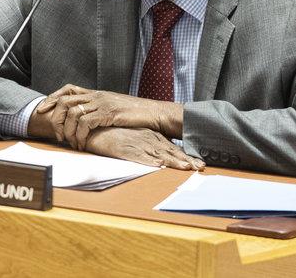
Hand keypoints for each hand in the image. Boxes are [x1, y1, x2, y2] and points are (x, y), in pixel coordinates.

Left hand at [36, 84, 182, 149]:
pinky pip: (86, 123)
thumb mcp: (114, 108)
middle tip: (57, 134)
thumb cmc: (135, 114)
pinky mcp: (108, 113)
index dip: (52, 98)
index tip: (42, 109)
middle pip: (65, 100)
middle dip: (55, 117)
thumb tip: (85, 121)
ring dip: (68, 130)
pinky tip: (82, 144)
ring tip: (71, 142)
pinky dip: (80, 135)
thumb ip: (99, 110)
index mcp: (97, 93)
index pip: (68, 89)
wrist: (154, 112)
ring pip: (73, 112)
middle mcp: (97, 95)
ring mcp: (102, 103)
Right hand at [84, 127, 203, 170]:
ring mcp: (136, 144)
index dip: (186, 157)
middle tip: (199, 167)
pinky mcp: (123, 149)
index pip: (172, 148)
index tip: (200, 164)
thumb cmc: (116, 133)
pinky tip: (158, 165)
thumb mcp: (136, 137)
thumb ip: (149, 144)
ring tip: (185, 168)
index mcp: (151, 137)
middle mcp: (147, 140)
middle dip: (185, 160)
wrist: (96, 128)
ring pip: (158, 154)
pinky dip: (149, 161)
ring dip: (172, 161)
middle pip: (169, 152)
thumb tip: (163, 156)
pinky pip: (138, 156)